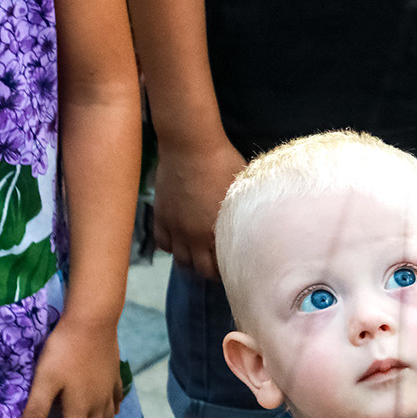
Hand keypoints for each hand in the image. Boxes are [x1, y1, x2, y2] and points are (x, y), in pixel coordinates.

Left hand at [20, 313, 122, 417]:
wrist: (93, 323)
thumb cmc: (64, 351)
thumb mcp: (43, 380)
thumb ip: (35, 409)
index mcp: (79, 408)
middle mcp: (97, 405)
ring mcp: (108, 392)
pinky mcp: (114, 379)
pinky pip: (114, 405)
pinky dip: (109, 417)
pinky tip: (106, 415)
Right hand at [152, 135, 244, 278]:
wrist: (190, 146)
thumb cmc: (223, 164)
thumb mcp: (242, 191)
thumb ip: (243, 213)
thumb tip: (256, 223)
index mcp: (215, 231)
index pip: (221, 266)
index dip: (230, 269)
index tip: (238, 267)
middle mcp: (191, 235)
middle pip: (198, 269)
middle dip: (210, 271)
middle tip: (220, 266)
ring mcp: (173, 226)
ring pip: (179, 259)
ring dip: (190, 261)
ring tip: (201, 257)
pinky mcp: (160, 216)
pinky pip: (162, 243)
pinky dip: (171, 247)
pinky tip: (181, 242)